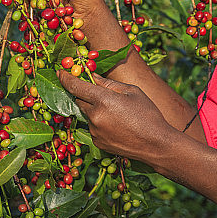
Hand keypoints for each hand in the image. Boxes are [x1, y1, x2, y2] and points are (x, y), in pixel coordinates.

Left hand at [57, 71, 174, 162]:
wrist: (156, 145)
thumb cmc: (148, 114)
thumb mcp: (132, 91)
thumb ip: (109, 84)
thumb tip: (91, 76)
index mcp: (103, 100)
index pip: (76, 86)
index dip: (66, 78)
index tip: (60, 72)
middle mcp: (95, 116)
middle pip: (79, 100)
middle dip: (84, 94)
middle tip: (98, 92)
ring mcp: (94, 131)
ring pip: (87, 114)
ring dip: (94, 109)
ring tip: (117, 112)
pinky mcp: (97, 142)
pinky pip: (93, 127)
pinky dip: (99, 122)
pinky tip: (117, 124)